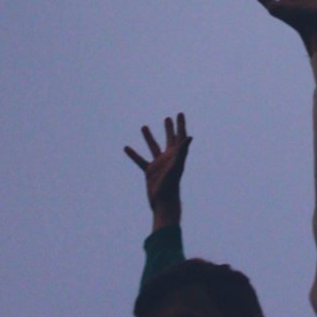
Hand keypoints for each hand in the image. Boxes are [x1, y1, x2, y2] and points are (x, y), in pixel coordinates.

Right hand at [124, 113, 190, 231]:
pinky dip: (134, 154)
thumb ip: (182, 151)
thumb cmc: (171, 185)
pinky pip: (140, 160)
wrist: (163, 202)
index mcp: (177, 155)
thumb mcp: (177, 166)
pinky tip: (126, 148)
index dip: (181, 125)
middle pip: (170, 140)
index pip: (180, 136)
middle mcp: (169, 158)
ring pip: (153, 147)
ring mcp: (159, 164)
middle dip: (170, 129)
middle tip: (168, 118)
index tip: (179, 114)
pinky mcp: (150, 172)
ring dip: (149, 137)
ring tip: (144, 126)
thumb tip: (190, 137)